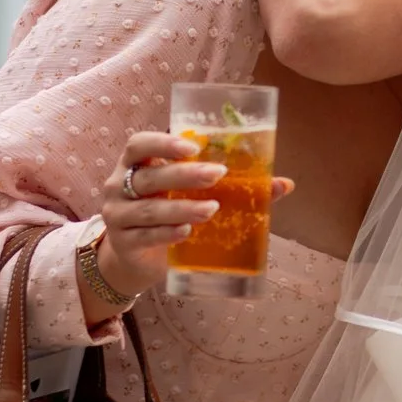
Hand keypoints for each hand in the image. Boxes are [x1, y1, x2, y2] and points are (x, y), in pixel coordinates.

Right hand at [97, 132, 224, 296]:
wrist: (134, 258)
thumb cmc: (166, 214)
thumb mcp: (187, 195)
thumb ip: (230, 186)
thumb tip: (284, 184)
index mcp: (134, 165)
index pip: (139, 144)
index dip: (163, 143)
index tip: (193, 147)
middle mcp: (118, 186)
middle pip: (148, 176)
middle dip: (184, 174)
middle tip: (216, 175)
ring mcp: (117, 216)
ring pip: (149, 209)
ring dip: (182, 207)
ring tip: (211, 209)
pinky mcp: (122, 243)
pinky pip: (145, 236)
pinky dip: (167, 233)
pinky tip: (187, 232)